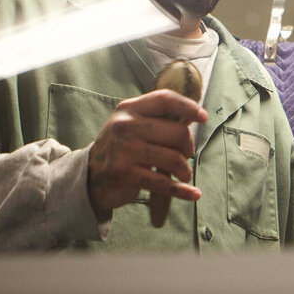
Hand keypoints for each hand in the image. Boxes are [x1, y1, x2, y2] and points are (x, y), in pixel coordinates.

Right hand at [87, 90, 206, 221]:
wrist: (89, 177)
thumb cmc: (121, 149)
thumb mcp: (132, 125)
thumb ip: (158, 119)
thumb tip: (195, 115)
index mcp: (129, 109)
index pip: (164, 99)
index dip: (188, 107)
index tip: (203, 117)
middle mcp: (124, 125)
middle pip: (177, 132)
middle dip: (188, 147)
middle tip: (186, 155)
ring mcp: (123, 150)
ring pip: (174, 159)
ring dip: (185, 170)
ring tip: (183, 174)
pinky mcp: (124, 174)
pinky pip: (163, 183)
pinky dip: (182, 190)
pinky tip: (193, 194)